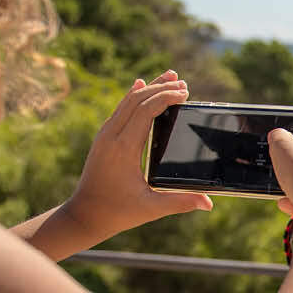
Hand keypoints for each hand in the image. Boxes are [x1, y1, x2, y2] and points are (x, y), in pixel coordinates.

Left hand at [65, 72, 205, 238]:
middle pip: (137, 99)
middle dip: (161, 87)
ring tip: (169, 77)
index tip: (185, 93)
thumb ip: (180, 202)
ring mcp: (105, 135)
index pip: (145, 110)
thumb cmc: (116, 212)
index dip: (166, 97)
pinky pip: (120, 109)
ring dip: (149, 87)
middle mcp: (111, 136)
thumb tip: (208, 202)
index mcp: (124, 148)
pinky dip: (134, 96)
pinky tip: (141, 86)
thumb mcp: (150, 208)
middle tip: (183, 82)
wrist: (83, 214)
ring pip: (127, 101)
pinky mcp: (103, 138)